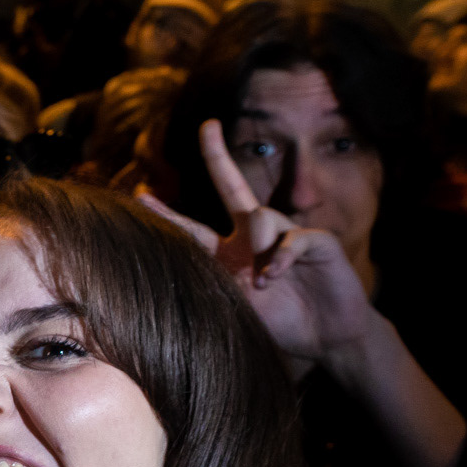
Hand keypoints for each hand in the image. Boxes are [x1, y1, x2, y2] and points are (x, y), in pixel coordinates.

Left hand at [143, 122, 466, 466]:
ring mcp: (287, 234)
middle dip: (218, 155)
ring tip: (262, 281)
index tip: (139, 193)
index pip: (194, 227)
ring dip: (258, 246)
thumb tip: (194, 261)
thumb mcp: (237, 307)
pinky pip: (295, 237)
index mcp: (230, 253)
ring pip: (262, 217)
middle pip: (233, 186)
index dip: (168, 212)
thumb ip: (217, 283)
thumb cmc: (280, 323)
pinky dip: (282, 256)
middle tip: (207, 127)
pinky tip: (274, 275)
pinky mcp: (318, 242)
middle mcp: (255, 236)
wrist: (326, 339)